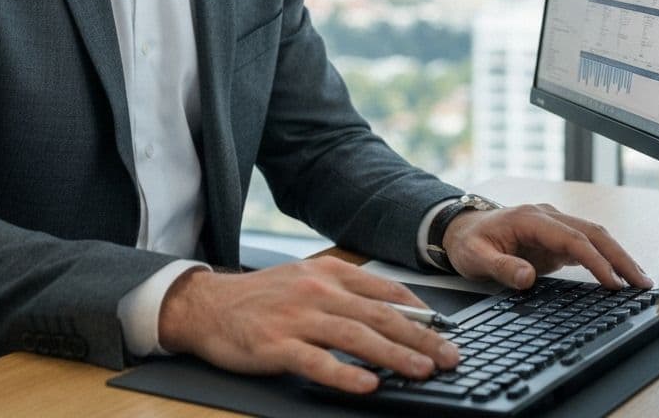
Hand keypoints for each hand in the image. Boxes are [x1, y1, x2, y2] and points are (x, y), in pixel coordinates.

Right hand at [158, 256, 459, 393]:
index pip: (384, 291)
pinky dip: (346, 375)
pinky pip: (318, 362)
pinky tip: (368, 386)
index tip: (446, 332)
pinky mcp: (277, 346)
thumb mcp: (306, 281)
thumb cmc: (264, 296)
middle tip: (449, 357)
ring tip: (421, 371)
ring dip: (394, 356)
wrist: (210, 305)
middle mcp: (316, 291)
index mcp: (327, 273)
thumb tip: (395, 313)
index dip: (420, 314)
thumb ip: (346, 294)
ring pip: (355, 337)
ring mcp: (296, 318)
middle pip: (378, 316)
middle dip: (420, 338)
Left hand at [442, 202, 654, 290]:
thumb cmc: (468, 242)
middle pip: (591, 232)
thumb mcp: (476, 257)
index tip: (613, 282)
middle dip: (619, 256)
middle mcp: (546, 217)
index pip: (572, 237)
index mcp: (529, 219)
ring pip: (593, 236)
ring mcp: (552, 226)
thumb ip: (501, 267)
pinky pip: (586, 246)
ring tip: (641, 281)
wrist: (459, 230)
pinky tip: (621, 276)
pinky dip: (606, 258)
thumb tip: (527, 277)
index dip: (595, 259)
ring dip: (618, 256)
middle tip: (643, 283)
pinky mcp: (554, 238)